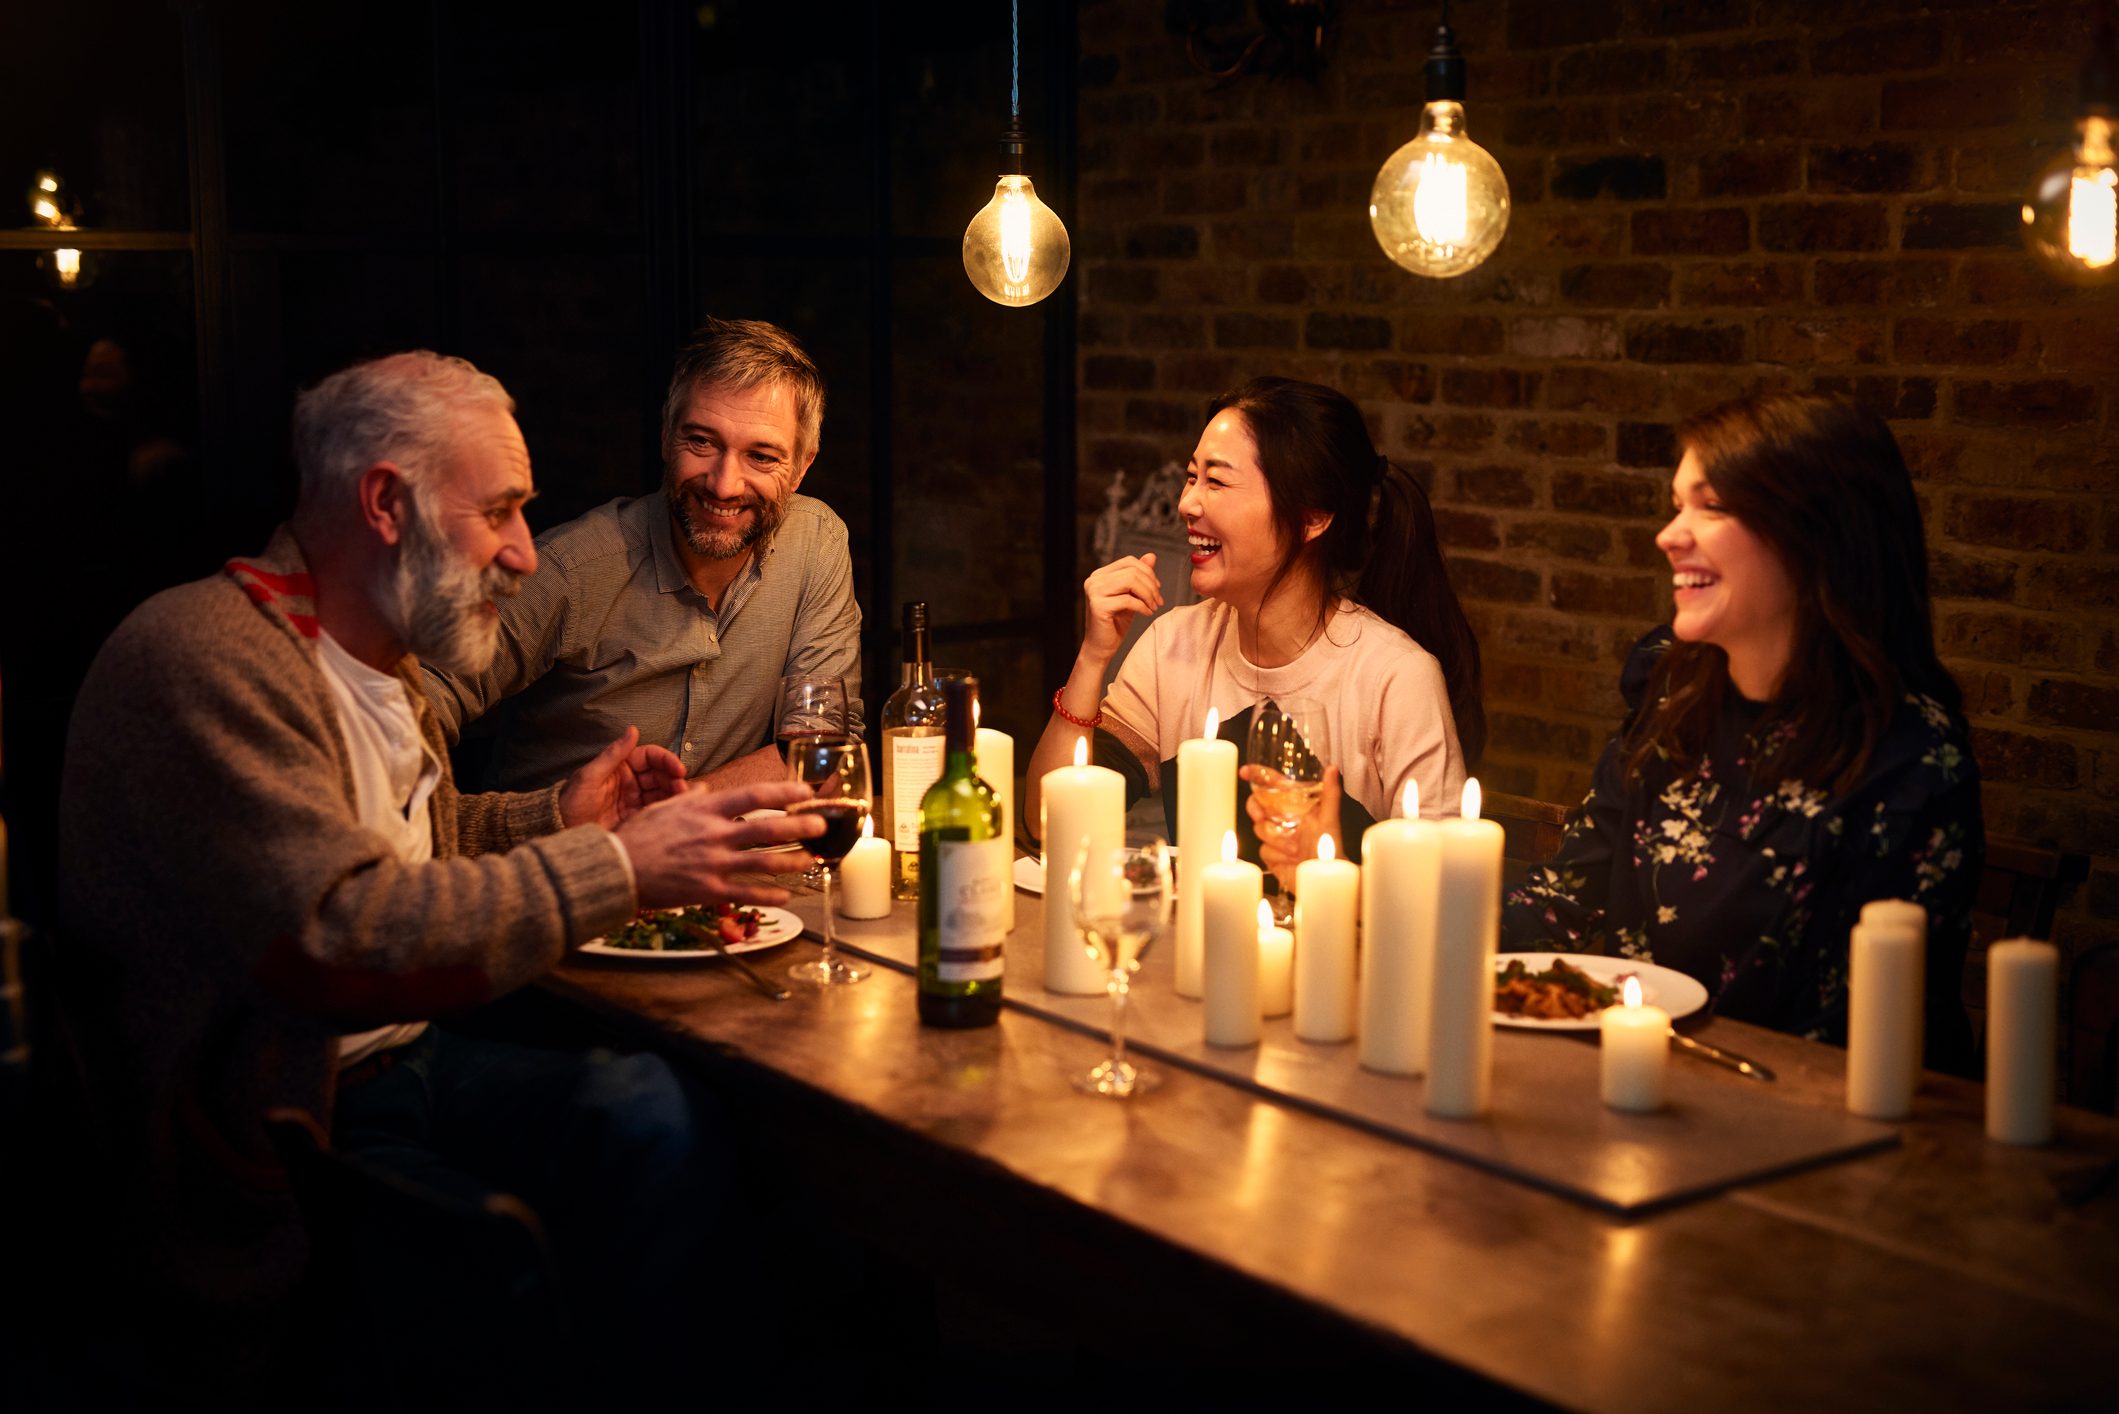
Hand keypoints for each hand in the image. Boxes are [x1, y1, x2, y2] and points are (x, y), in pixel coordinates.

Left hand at [559, 726, 688, 829]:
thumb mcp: (591, 775)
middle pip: (660, 775)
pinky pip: (656, 810)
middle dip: (674, 779)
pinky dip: (668, 809)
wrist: (561, 830)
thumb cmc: (572, 801)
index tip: (679, 770)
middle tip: (683, 789)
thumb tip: (632, 729)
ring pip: (662, 792)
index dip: (666, 761)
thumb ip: (614, 753)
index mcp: (620, 765)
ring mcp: (634, 799)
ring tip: (683, 801)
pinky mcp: (635, 817)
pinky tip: (675, 812)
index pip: (650, 757)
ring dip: (674, 794)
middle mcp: (630, 780)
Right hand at [614, 780, 824, 909]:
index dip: (784, 793)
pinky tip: (786, 896)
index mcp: (705, 810)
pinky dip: (770, 896)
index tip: (805, 793)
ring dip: (792, 861)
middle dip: (800, 827)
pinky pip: (747, 894)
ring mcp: (713, 864)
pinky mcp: (708, 891)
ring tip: (811, 860)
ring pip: (764, 863)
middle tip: (821, 825)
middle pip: (768, 829)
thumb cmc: (637, 837)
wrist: (615, 870)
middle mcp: (714, 835)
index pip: (754, 796)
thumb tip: (710, 792)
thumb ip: (692, 800)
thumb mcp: (664, 807)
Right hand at [1080, 553, 1162, 663]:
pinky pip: (1128, 600)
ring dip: (1148, 594)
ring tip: (1153, 607)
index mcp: (1100, 575)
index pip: (1129, 561)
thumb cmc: (1115, 622)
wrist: (1101, 646)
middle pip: (1132, 571)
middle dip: (1151, 586)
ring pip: (1131, 581)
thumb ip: (1139, 576)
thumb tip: (1151, 556)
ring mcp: (1094, 592)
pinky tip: (1147, 613)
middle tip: (1159, 601)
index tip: (1158, 588)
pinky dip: (1143, 606)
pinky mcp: (1098, 606)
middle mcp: (1094, 580)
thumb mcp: (1131, 596)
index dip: (1148, 572)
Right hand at [1242, 763, 1342, 876]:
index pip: (1273, 783)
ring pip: (1259, 828)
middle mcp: (1284, 817)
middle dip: (1255, 809)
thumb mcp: (1330, 818)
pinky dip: (1277, 854)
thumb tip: (1333, 769)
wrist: (1323, 878)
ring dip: (1277, 839)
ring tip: (1296, 848)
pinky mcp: (1271, 854)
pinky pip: (1263, 849)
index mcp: (1296, 803)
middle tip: (1262, 816)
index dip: (1257, 775)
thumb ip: (1331, 793)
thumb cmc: (1331, 848)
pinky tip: (1292, 859)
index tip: (1245, 772)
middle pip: (1257, 803)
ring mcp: (1275, 835)